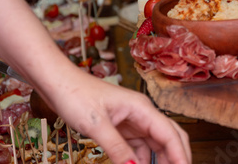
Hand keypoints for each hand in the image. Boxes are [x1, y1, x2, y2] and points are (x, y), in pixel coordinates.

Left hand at [43, 71, 191, 163]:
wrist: (58, 82)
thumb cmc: (76, 95)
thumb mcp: (96, 125)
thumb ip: (117, 149)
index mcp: (142, 108)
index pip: (170, 134)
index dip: (180, 155)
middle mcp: (142, 113)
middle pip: (169, 137)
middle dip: (177, 156)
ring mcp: (133, 120)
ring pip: (155, 143)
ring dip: (160, 160)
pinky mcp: (122, 126)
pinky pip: (139, 145)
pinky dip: (142, 159)